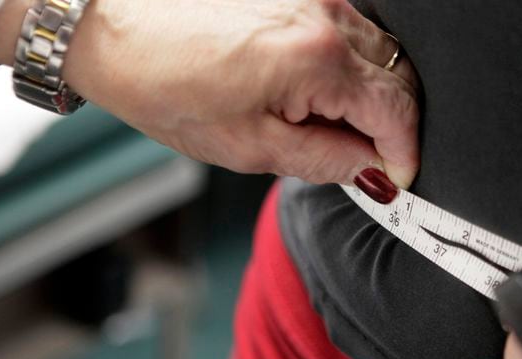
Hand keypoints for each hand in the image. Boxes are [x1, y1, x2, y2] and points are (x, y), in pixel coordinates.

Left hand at [58, 0, 418, 186]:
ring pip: (382, 54)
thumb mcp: (252, 148)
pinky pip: (354, 34)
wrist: (117, 32)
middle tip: (366, 161)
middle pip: (400, 78)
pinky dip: (354, 71)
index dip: (405, 152)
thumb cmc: (169, 89)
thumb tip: (374, 170)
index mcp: (318, 60)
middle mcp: (327, 17)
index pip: (399, 110)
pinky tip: (324, 95)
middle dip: (394, 126)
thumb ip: (328, 161)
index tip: (396, 177)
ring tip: (335, 128)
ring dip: (374, 97)